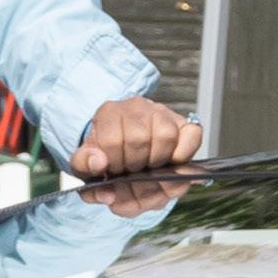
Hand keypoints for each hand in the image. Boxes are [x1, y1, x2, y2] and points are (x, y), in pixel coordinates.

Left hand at [69, 97, 201, 186]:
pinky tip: (171, 163)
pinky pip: (192, 135)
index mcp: (108, 113)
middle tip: (130, 171)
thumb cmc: (107, 156)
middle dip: (134, 166)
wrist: (124, 146)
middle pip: (139, 139)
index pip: (111, 140)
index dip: (114, 164)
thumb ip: (84, 166)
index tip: (114, 170)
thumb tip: (99, 164)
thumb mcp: (85, 163)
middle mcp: (137, 107)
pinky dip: (183, 154)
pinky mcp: (184, 124)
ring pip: (165, 137)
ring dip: (156, 162)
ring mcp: (162, 114)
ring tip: (147, 167)